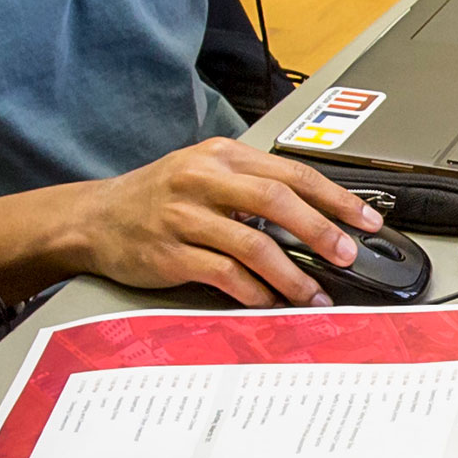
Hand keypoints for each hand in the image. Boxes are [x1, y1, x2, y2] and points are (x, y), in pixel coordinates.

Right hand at [63, 139, 378, 305]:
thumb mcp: (202, 175)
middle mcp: (203, 179)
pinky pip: (223, 274)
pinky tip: (269, 302)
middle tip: (349, 255)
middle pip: (278, 201)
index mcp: (221, 156)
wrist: (92, 218)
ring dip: (291, 273)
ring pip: (253, 243)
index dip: (335, 197)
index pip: (291, 172)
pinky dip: (253, 291)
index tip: (365, 220)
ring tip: (314, 293)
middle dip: (321, 231)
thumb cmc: (155, 199)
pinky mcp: (170, 253)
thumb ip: (250, 188)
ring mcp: (184, 216)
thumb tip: (312, 219)